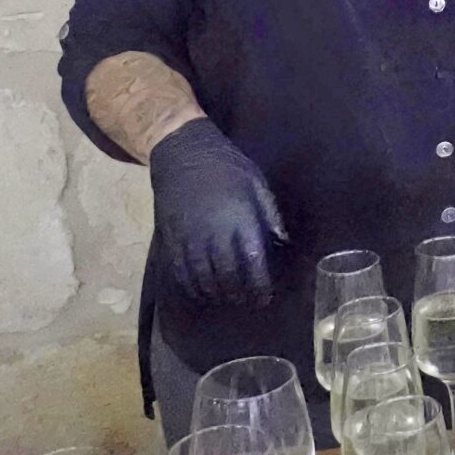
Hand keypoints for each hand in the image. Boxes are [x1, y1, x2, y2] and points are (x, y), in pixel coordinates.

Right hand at [147, 119, 286, 307]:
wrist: (181, 152)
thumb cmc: (225, 166)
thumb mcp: (256, 183)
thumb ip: (269, 215)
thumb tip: (283, 243)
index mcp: (239, 218)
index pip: (252, 262)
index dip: (259, 285)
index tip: (266, 297)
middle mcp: (212, 233)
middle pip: (226, 277)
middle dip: (239, 295)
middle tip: (249, 301)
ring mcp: (189, 238)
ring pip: (202, 279)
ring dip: (217, 294)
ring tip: (229, 298)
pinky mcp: (171, 239)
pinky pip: (180, 273)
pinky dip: (192, 287)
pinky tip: (203, 291)